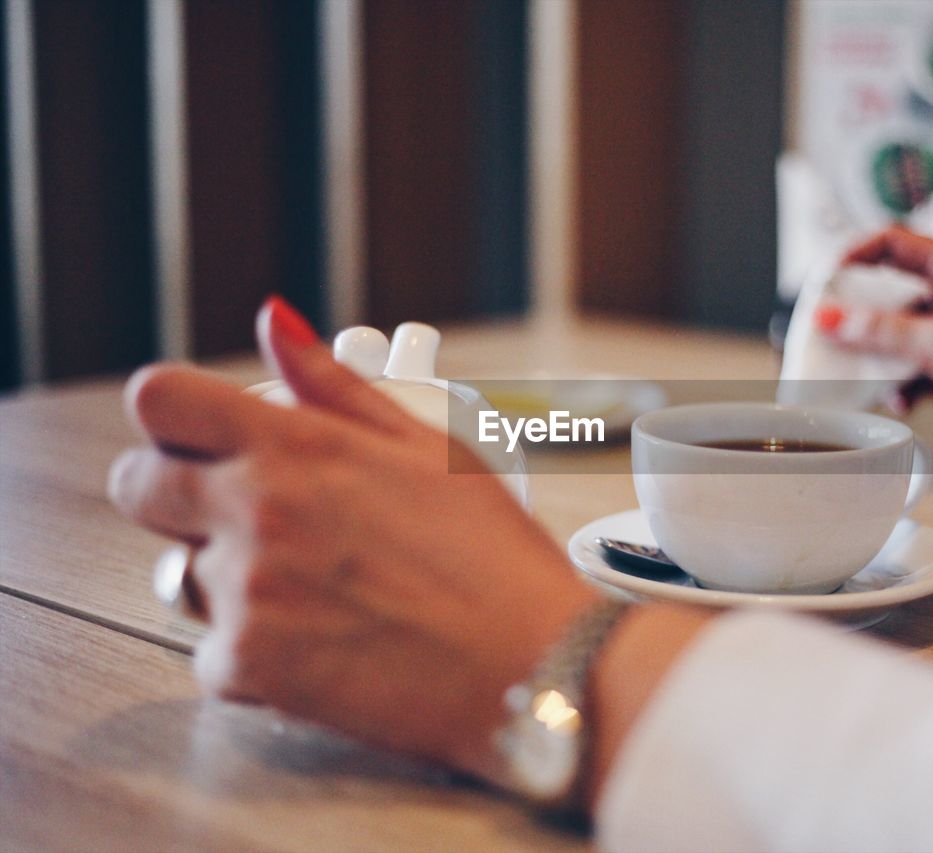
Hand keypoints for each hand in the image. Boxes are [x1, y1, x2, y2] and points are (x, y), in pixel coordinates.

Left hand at [108, 298, 599, 782]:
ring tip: (311, 589)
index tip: (199, 435)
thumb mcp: (429, 449)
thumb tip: (274, 322)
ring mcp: (246, 590)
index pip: (160, 400)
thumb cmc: (494, 558)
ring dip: (227, 578)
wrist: (529, 665)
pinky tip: (321, 644)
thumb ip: (335, 385)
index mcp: (296, 445)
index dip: (174, 416)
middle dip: (177, 493)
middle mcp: (255, 509)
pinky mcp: (248, 665)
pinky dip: (255, 654)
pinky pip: (213, 653)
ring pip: (182, 575)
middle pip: (139, 486)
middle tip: (242, 512)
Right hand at [817, 227, 932, 472]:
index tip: (825, 279)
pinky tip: (899, 402)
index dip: (855, 253)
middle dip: (857, 312)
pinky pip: (911, 367)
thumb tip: (828, 317)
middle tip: (829, 330)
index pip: (895, 242)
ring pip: (897, 333)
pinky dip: (898, 384)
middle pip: (889, 289)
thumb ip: (882, 332)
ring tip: (860, 373)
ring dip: (876, 354)